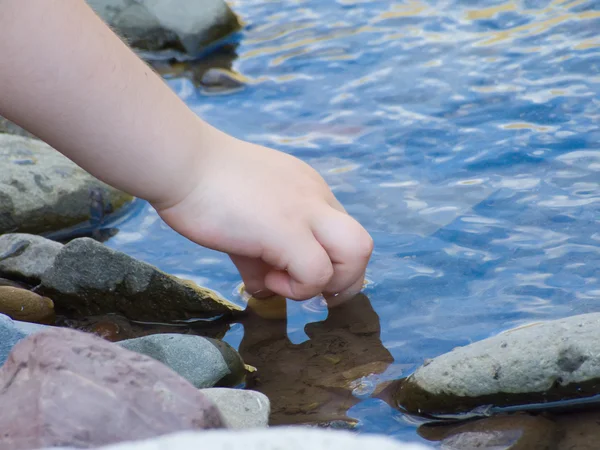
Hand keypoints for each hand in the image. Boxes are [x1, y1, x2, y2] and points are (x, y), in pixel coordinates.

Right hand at [154, 137, 372, 300]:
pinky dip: (295, 288)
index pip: (342, 234)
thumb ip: (260, 255)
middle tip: (307, 288)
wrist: (181, 162)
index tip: (293, 275)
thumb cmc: (204, 187)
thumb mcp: (243, 222)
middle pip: (362, 246)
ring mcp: (305, 211)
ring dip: (327, 283)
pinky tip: (263, 278)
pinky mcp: (287, 229)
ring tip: (285, 281)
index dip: (327, 264)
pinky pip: (317, 273)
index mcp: (309, 191)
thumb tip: (262, 288)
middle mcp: (316, 198)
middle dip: (344, 280)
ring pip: (357, 254)